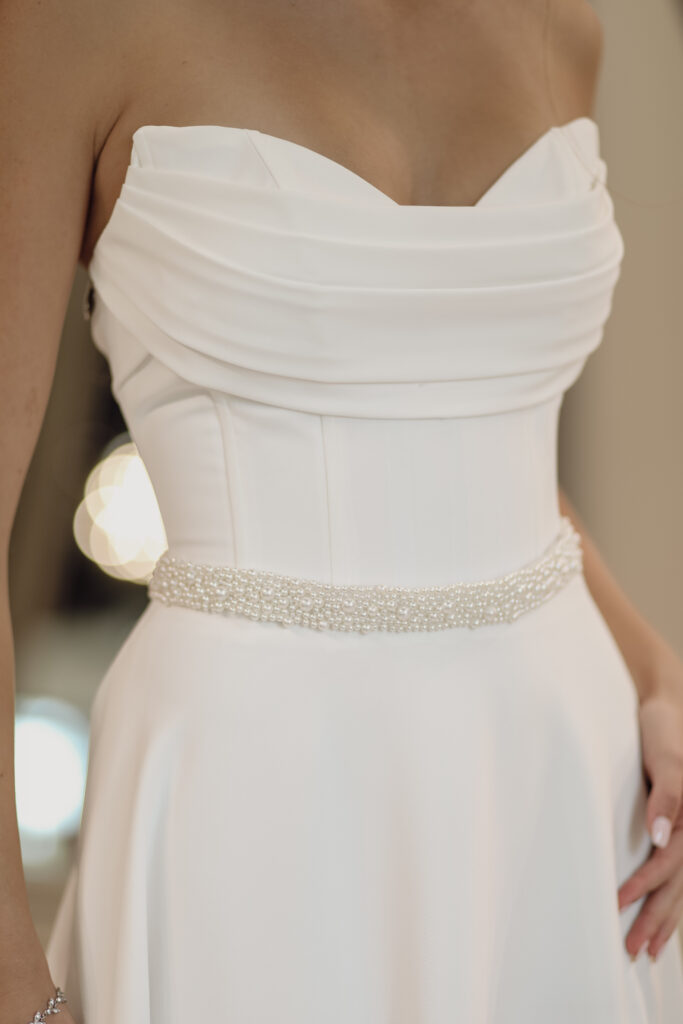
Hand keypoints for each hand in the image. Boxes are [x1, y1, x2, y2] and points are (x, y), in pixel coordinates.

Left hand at [617, 640, 682, 960]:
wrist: (665, 705)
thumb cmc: (663, 730)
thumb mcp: (665, 756)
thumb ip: (666, 794)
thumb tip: (660, 837)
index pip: (669, 863)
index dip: (645, 887)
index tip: (617, 906)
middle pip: (679, 885)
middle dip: (657, 920)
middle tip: (633, 951)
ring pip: (682, 885)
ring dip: (665, 919)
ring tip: (648, 951)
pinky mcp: (679, 825)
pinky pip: (679, 871)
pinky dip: (671, 899)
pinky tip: (659, 918)